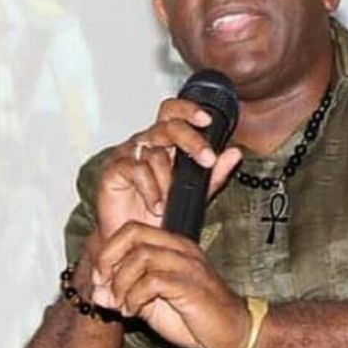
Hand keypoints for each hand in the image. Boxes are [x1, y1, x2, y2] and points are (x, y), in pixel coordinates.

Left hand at [91, 223, 249, 347]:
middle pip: (133, 233)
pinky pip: (153, 281)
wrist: (232, 331)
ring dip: (121, 283)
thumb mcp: (154, 302)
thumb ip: (128, 293)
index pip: (132, 229)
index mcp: (172, 247)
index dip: (108, 250)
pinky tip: (134, 312)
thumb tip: (98, 293)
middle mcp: (180, 249)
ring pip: (141, 255)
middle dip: (108, 259)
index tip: (100, 279)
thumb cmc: (196, 316)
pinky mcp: (191, 286)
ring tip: (121, 305)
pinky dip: (134, 297)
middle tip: (103, 286)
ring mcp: (187, 265)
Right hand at [95, 97, 242, 241]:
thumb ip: (214, 173)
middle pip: (168, 126)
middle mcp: (146, 142)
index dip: (188, 110)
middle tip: (208, 159)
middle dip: (192, 140)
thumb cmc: (161, 211)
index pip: (174, 112)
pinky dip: (150, 190)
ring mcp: (128, 154)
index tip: (207, 120)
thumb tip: (235, 153)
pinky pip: (135, 170)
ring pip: (155, 153)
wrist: (136, 237)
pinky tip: (156, 205)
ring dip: (169, 179)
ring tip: (172, 201)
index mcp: (165, 140)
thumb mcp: (196, 193)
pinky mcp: (113, 169)